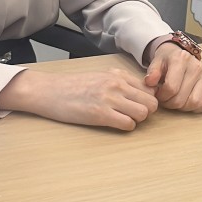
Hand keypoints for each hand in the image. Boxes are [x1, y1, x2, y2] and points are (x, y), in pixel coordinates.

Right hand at [0, 64, 158, 131]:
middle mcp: (117, 84)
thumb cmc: (73, 87)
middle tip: (133, 115)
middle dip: (146, 112)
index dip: (147, 100)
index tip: (139, 105)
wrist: (50, 91)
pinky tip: (114, 124)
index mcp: (117, 75)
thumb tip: (140, 95)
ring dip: (136, 120)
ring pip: (143, 114)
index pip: (149, 89)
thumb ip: (119, 83)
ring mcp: (110, 99)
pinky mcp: (101, 114)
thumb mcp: (99, 77)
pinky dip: (125, 127)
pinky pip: (128, 124)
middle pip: (151, 102)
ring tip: (122, 119)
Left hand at [143, 43, 201, 113]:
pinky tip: (187, 101)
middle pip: (182, 98)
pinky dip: (197, 107)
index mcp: (181, 59)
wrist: (180, 54)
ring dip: (183, 107)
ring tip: (176, 100)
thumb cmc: (167, 61)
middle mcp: (196, 66)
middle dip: (170, 104)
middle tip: (165, 100)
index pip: (171, 88)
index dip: (162, 96)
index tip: (158, 94)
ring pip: (195, 103)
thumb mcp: (156, 62)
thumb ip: (152, 72)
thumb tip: (150, 82)